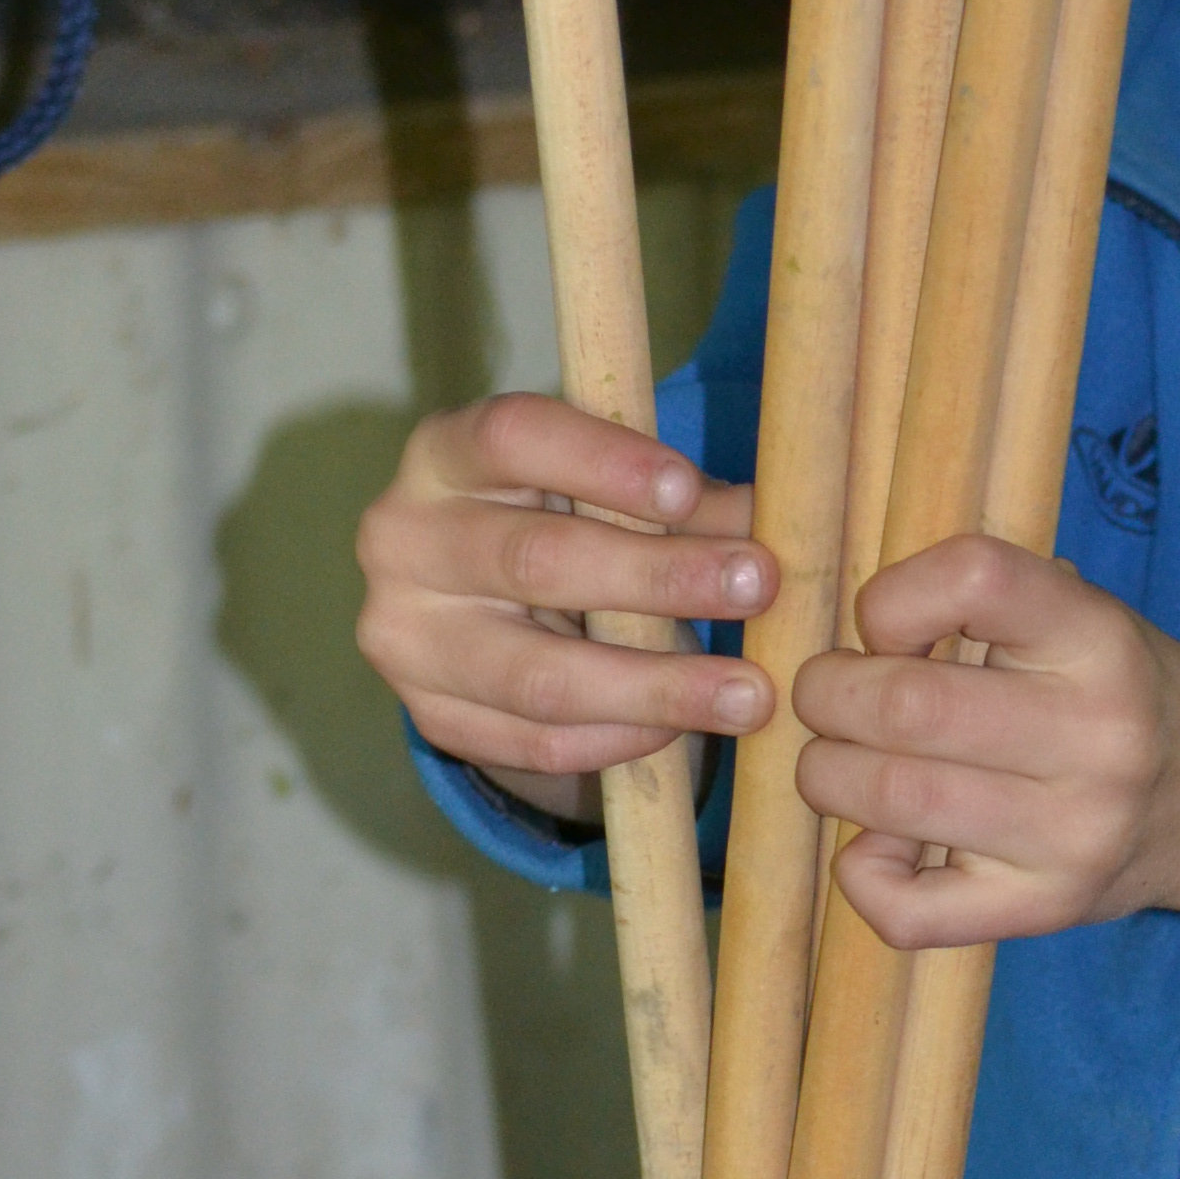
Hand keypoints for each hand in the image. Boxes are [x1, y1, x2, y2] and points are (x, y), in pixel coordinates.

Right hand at [355, 395, 778, 790]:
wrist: (466, 606)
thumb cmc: (554, 519)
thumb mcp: (602, 490)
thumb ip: (681, 498)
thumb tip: (776, 516)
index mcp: (444, 452)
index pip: (512, 437)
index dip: (602, 462)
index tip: (689, 491)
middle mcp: (403, 539)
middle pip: (535, 561)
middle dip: (659, 577)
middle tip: (760, 586)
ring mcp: (404, 637)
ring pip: (538, 674)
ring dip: (656, 686)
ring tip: (748, 694)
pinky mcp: (430, 715)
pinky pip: (533, 741)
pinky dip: (618, 739)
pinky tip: (681, 728)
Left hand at [790, 534, 1179, 949]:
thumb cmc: (1109, 689)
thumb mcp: (1073, 613)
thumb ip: (974, 604)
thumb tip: (844, 646)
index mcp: (1099, 637)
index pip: (974, 579)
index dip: (893, 599)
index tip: (889, 629)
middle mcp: (1098, 736)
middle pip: (904, 705)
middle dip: (827, 694)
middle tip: (831, 696)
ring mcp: (1075, 836)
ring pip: (892, 800)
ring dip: (827, 775)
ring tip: (842, 762)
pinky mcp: (1045, 910)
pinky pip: (907, 911)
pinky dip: (860, 873)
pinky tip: (879, 844)